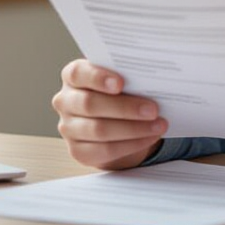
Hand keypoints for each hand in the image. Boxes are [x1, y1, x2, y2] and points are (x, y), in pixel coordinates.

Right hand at [51, 59, 167, 169]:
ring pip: (99, 130)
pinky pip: (105, 150)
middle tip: (153, 109)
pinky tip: (149, 137)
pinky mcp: (78, 151)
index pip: (78, 74)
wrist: (111, 120)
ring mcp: (68, 128)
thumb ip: (128, 76)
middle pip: (90, 104)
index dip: (98, 78)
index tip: (121, 83)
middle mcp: (65, 101)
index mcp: (73, 76)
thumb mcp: (120, 78)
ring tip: (159, 125)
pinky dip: (132, 144)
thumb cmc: (117, 92)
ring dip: (133, 129)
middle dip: (125, 108)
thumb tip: (153, 80)